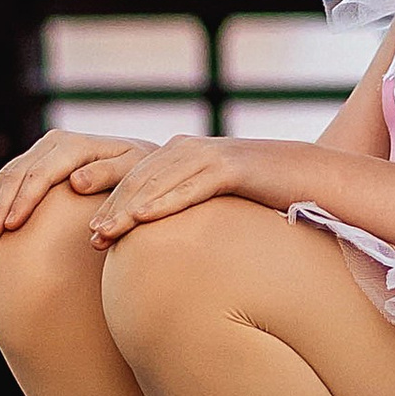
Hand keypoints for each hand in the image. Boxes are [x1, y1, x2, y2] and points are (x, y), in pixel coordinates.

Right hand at [0, 130, 154, 237]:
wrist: (139, 162)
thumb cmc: (140, 172)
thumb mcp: (132, 171)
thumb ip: (107, 174)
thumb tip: (76, 181)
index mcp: (75, 145)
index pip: (41, 174)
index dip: (23, 201)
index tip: (10, 227)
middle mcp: (55, 143)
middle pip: (18, 174)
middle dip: (0, 204)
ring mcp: (44, 151)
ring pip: (9, 175)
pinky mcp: (38, 162)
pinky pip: (10, 178)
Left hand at [87, 137, 325, 244]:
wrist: (306, 176)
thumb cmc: (257, 197)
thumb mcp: (210, 202)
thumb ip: (181, 208)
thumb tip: (154, 246)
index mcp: (177, 156)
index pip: (132, 178)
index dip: (107, 202)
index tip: (88, 233)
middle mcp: (186, 149)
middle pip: (137, 178)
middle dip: (110, 207)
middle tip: (90, 238)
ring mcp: (208, 155)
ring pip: (157, 181)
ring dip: (128, 208)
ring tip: (106, 233)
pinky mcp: (231, 166)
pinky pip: (191, 185)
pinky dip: (165, 201)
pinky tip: (143, 218)